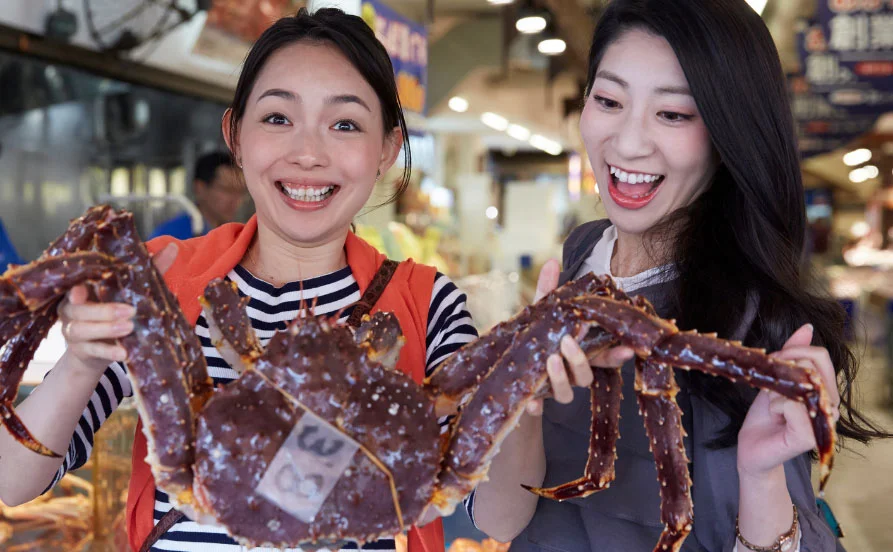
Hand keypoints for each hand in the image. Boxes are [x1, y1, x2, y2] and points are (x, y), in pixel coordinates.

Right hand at [58, 243, 178, 373]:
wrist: (97, 350)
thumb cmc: (115, 310)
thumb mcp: (130, 290)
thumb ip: (149, 269)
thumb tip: (172, 247)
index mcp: (82, 290)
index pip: (73, 285)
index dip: (75, 289)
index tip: (82, 290)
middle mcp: (71, 310)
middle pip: (79, 309)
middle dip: (104, 311)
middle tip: (130, 311)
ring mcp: (73, 331)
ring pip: (82, 330)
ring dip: (106, 330)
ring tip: (129, 328)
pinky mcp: (80, 351)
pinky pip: (92, 351)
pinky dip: (108, 352)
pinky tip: (123, 354)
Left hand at [524, 260, 632, 415]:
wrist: (508, 372)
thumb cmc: (533, 340)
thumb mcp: (539, 315)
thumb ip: (548, 292)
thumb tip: (551, 263)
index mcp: (578, 353)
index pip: (603, 356)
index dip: (616, 355)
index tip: (627, 348)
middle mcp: (569, 374)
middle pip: (585, 375)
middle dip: (581, 360)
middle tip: (569, 342)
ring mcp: (553, 389)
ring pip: (565, 393)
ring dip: (560, 378)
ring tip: (550, 359)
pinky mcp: (534, 401)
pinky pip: (537, 407)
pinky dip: (534, 406)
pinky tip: (530, 403)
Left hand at [736, 323, 840, 479]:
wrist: (752, 448)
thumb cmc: (765, 415)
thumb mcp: (776, 379)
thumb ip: (792, 354)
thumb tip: (807, 328)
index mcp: (825, 391)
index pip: (820, 356)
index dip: (794, 350)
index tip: (774, 359)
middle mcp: (830, 406)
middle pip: (813, 366)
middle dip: (782, 367)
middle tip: (769, 382)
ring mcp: (822, 422)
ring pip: (801, 384)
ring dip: (776, 389)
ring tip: (773, 404)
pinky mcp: (809, 436)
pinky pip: (791, 404)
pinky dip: (776, 404)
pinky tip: (774, 415)